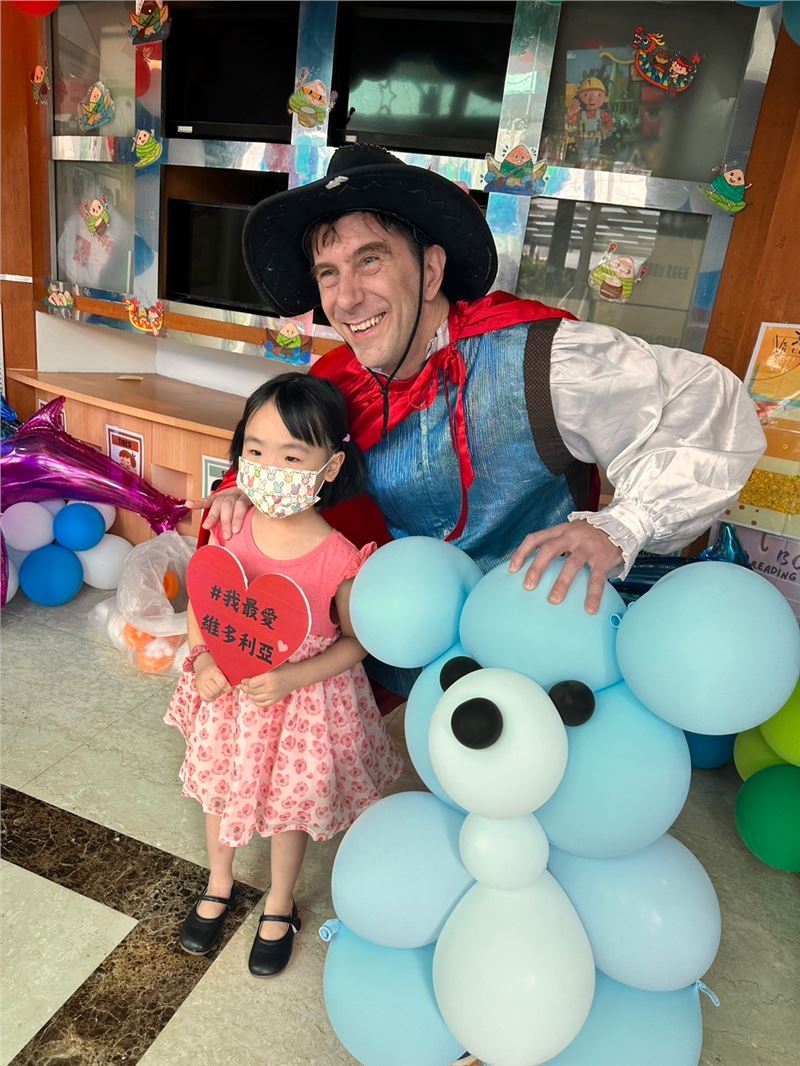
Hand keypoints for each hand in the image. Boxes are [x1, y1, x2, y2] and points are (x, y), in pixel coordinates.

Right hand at [184, 487, 250, 539]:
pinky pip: (207, 499)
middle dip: (226, 521)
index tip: (236, 530)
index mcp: (246, 498)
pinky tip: (189, 504)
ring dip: (212, 516)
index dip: (238, 517)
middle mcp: (235, 495)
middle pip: (228, 505)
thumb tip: (250, 542)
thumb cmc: (252, 508)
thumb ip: (252, 522)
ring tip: (207, 526)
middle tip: (226, 535)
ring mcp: (225, 494)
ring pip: (218, 503)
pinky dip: (198, 503)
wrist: (250, 491)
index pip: (241, 506)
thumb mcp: (255, 511)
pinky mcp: (216, 496)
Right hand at [194, 654, 232, 701]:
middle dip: (222, 691)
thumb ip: (227, 677)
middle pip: (217, 690)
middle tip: (224, 688)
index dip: (228, 687)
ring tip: (218, 690)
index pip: (222, 683)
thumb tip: (233, 687)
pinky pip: (205, 698)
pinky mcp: (197, 689)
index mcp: (212, 670)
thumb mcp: (221, 669)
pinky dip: (211, 698)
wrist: (202, 665)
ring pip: (211, 695)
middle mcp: (204, 677)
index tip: (230, 687)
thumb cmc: (215, 667)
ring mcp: (199, 684)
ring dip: (217, 695)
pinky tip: (213, 694)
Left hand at [239, 664, 296, 707]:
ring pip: (255, 698)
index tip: (242, 679)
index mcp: (269, 678)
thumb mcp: (273, 665)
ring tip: (247, 690)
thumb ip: (261, 669)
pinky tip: (254, 697)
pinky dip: (256, 702)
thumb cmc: (285, 668)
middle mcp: (270, 688)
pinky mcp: (276, 700)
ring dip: (249, 695)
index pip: (251, 683)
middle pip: (252, 691)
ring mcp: (273, 696)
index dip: (245, 682)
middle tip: (241, 685)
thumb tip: (247, 673)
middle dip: (245, 688)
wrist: (297, 676)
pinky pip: (262, 704)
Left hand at [509, 520, 623, 614]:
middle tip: (528, 586)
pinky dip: (593, 594)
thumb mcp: (572, 533)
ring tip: (553, 600)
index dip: (522, 553)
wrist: (623, 524)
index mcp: (561, 531)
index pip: (535, 538)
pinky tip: (590, 609)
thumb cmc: (592, 535)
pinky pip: (597, 578)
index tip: (512, 570)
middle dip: (536, 568)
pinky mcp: (604, 557)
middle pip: (549, 549)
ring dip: (561, 582)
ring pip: (572, 563)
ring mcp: (588, 546)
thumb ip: (558, 547)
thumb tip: (539, 572)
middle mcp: (572, 536)